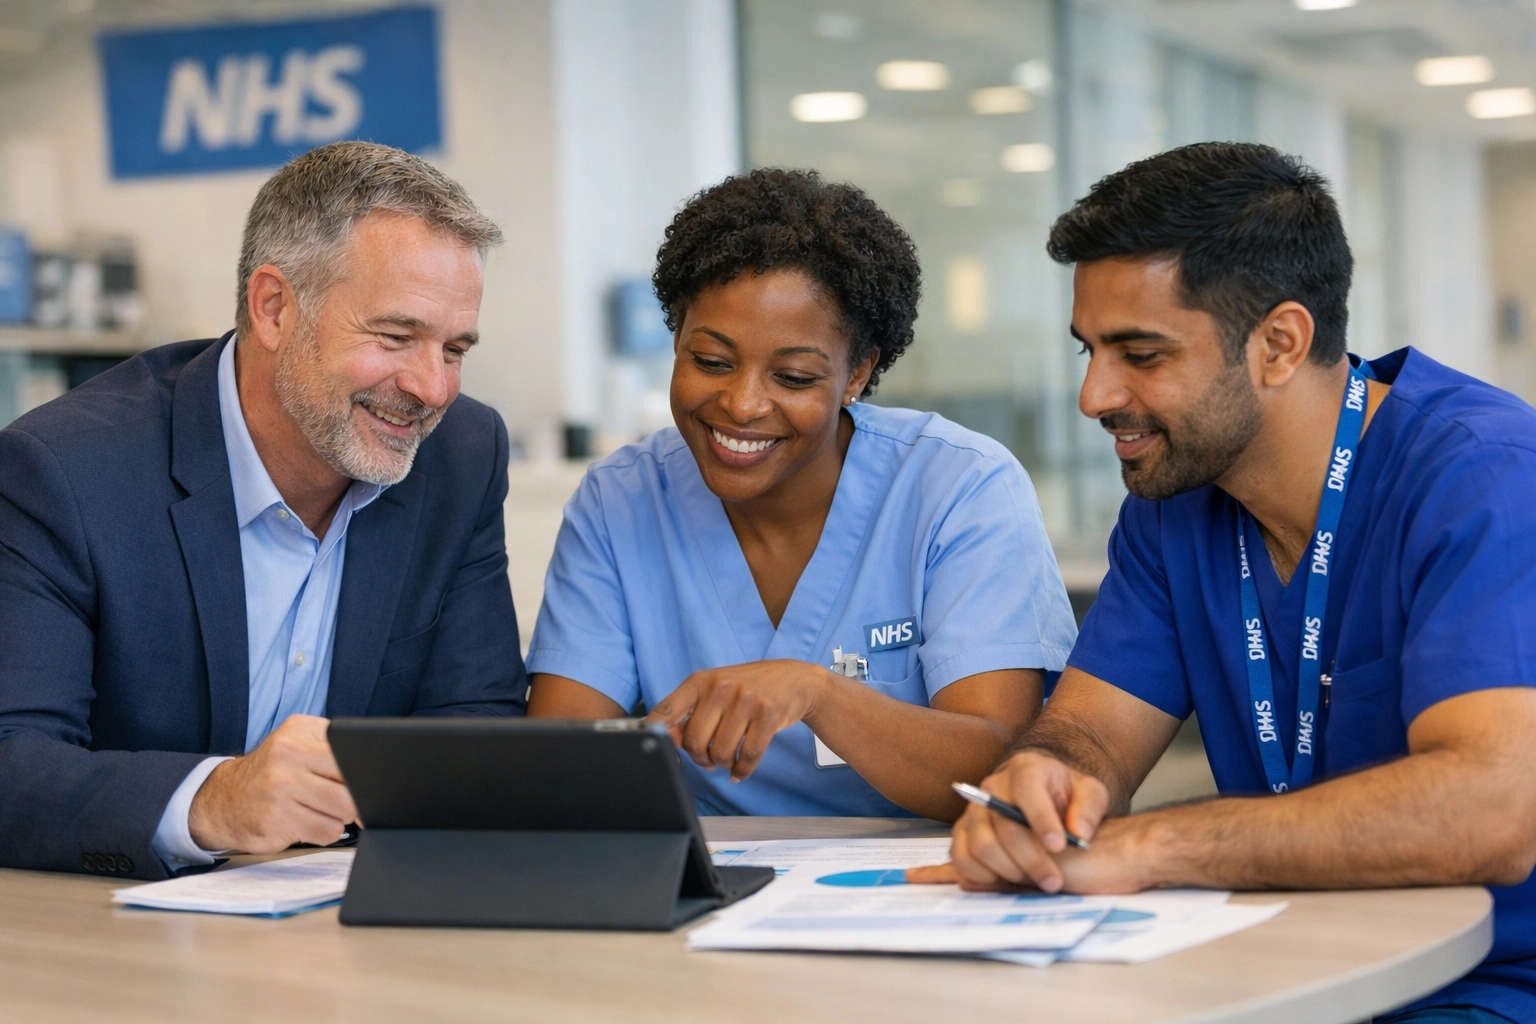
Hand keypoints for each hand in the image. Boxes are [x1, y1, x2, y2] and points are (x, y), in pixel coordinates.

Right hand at [187, 714, 357, 852]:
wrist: (221, 799)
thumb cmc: (271, 772)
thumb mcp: (297, 741)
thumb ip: (333, 746)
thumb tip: (377, 772)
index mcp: (299, 730)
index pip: (352, 751)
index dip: (364, 771)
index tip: (364, 780)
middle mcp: (288, 755)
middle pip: (351, 785)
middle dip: (355, 798)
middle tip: (341, 799)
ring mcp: (281, 788)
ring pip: (343, 811)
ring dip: (340, 817)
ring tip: (320, 809)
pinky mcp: (276, 820)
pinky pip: (326, 832)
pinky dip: (325, 832)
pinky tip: (307, 822)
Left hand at [643, 660, 833, 781]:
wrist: (794, 680)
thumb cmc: (747, 689)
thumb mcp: (715, 690)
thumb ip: (690, 712)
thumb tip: (666, 739)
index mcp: (700, 681)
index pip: (667, 710)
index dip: (655, 735)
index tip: (655, 751)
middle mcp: (721, 687)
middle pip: (694, 741)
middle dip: (699, 758)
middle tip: (708, 759)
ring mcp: (746, 700)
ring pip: (720, 752)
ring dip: (722, 764)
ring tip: (727, 759)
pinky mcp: (768, 716)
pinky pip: (747, 757)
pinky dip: (742, 771)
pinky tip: (740, 770)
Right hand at [905, 749, 1118, 892]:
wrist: (1043, 798)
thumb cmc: (1066, 796)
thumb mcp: (1090, 793)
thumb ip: (1089, 808)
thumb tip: (1078, 833)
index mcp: (1025, 768)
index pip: (1025, 789)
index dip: (1040, 819)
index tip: (1059, 846)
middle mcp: (992, 786)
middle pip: (1003, 825)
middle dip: (1031, 859)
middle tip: (1054, 881)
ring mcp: (973, 810)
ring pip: (982, 845)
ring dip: (1010, 870)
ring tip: (1035, 880)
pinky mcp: (962, 833)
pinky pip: (962, 858)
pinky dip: (984, 876)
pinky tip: (1009, 880)